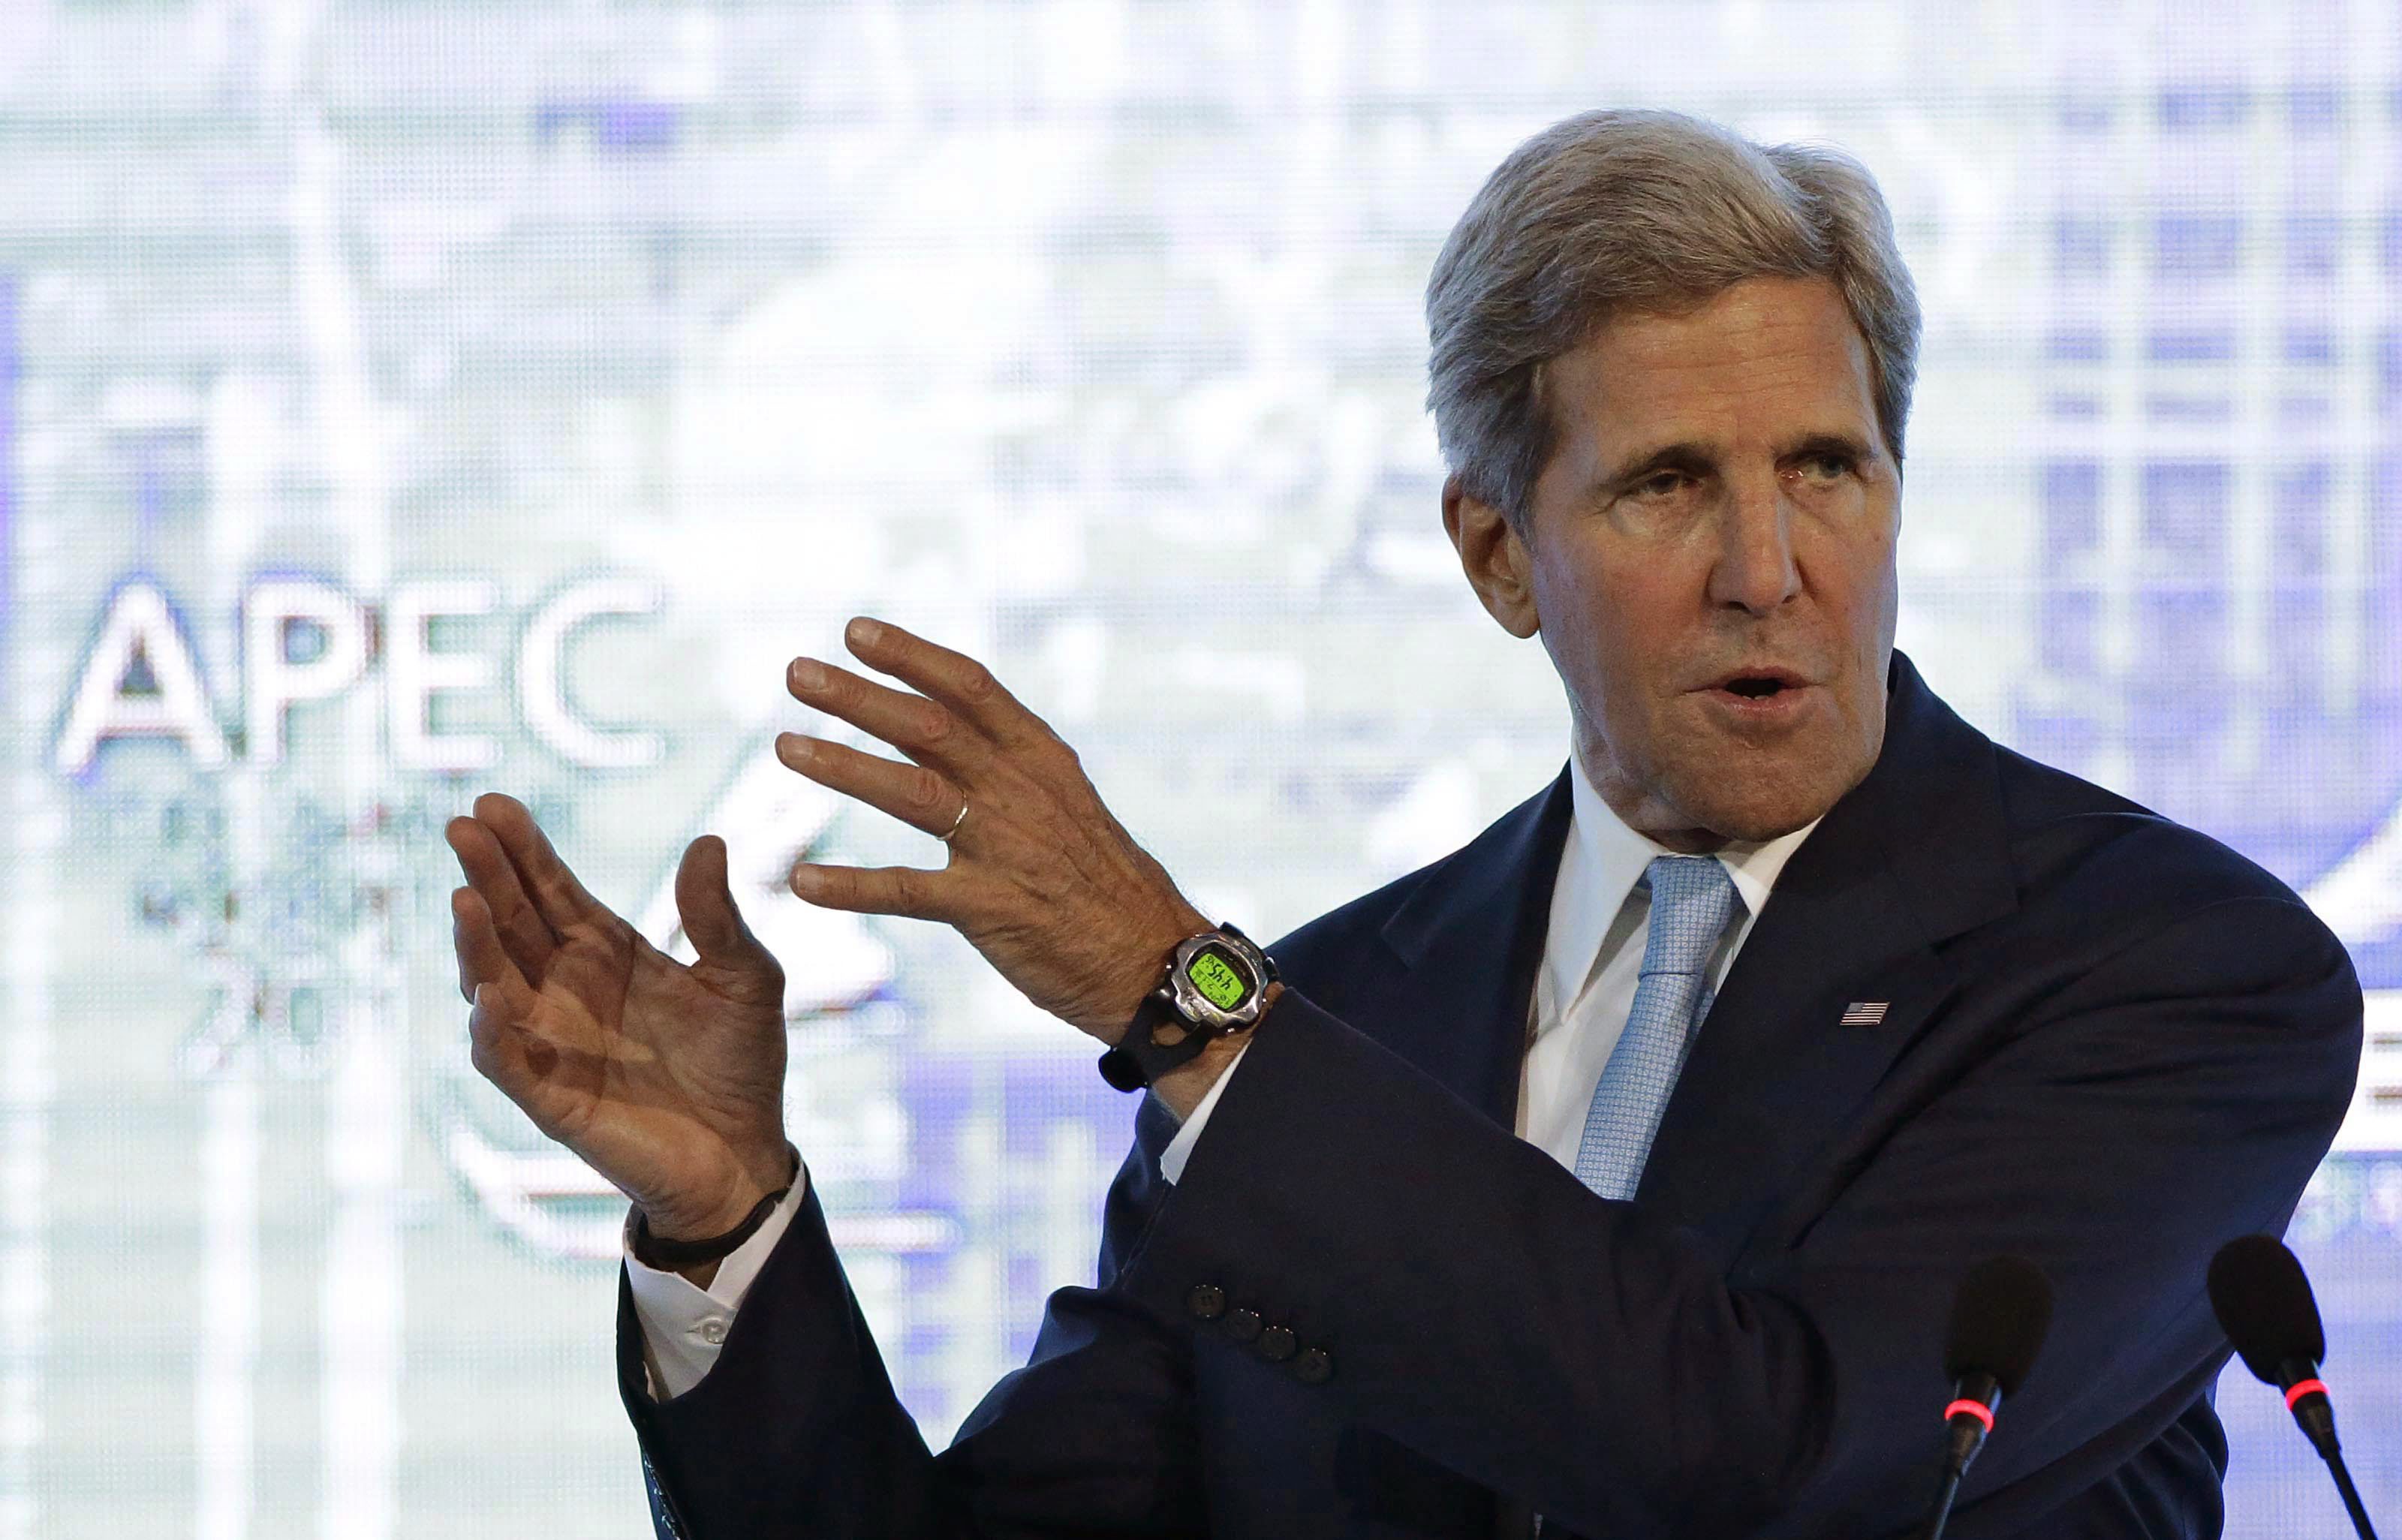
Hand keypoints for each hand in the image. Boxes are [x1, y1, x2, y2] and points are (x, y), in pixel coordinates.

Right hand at [446, 793, 792, 1239]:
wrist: (746, 1154)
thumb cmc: (743, 1063)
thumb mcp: (747, 979)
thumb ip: (718, 918)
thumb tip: (708, 841)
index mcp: (608, 951)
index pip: (552, 889)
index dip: (522, 848)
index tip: (493, 802)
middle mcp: (566, 988)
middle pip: (512, 921)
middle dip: (486, 874)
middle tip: (463, 825)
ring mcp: (551, 1041)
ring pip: (491, 982)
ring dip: (474, 943)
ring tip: (466, 898)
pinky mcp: (550, 1097)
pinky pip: (504, 1060)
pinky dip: (490, 1030)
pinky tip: (487, 996)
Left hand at [777, 617, 1212, 1041]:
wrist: (1155, 960)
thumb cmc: (1103, 883)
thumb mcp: (1065, 804)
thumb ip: (1003, 764)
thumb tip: (935, 720)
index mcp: (1043, 759)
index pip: (971, 687)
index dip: (910, 655)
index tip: (856, 631)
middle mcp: (1024, 792)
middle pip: (929, 727)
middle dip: (858, 696)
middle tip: (795, 673)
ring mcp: (1007, 848)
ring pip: (913, 791)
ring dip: (843, 766)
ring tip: (785, 747)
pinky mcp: (992, 909)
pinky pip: (910, 891)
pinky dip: (853, 885)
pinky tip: (803, 882)